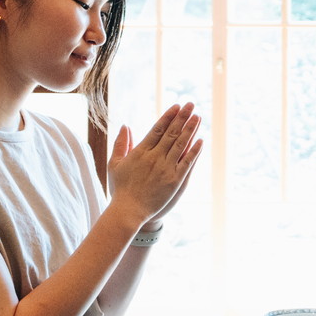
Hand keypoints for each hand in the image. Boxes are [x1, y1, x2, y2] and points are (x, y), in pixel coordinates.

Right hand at [107, 102, 202, 226]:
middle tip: (191, 104)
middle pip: (171, 133)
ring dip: (190, 129)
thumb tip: (125, 125)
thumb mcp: (115, 164)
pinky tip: (200, 141)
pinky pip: (187, 163)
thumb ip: (121, 144)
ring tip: (197, 117)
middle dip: (182, 117)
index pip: (157, 129)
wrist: (128, 211)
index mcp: (140, 152)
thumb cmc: (120, 188)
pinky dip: (194, 151)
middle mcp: (154, 158)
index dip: (168, 117)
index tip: (176, 106)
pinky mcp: (174, 181)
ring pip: (180, 145)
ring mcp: (165, 169)